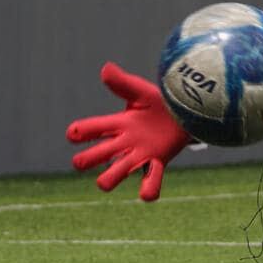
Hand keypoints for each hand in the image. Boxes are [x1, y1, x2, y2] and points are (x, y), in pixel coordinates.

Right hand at [66, 62, 190, 200]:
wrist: (187, 113)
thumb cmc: (160, 102)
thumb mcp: (140, 91)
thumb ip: (122, 83)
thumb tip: (105, 69)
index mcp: (116, 124)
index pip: (88, 130)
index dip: (77, 133)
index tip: (74, 134)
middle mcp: (123, 143)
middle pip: (94, 157)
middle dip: (85, 160)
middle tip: (83, 161)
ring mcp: (139, 155)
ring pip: (116, 173)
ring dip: (109, 178)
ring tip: (105, 181)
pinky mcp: (158, 163)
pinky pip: (151, 182)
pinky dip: (148, 189)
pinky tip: (145, 194)